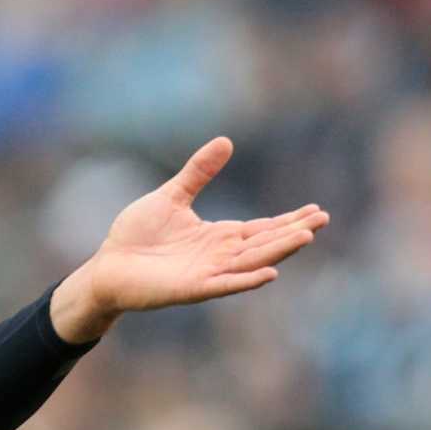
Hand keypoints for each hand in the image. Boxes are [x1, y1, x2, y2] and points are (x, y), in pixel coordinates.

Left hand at [50, 138, 327, 342]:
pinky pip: (225, 284)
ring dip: (279, 251)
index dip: (288, 220)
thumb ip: (198, 172)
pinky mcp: (191, 289)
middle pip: (264, 243)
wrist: (108, 265)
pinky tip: (270, 273)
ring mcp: (208, 274)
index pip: (262, 228)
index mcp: (218, 236)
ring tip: (306, 237)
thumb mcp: (172, 196)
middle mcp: (219, 256)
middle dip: (293, 232)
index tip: (316, 210)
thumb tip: (225, 141)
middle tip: (322, 219)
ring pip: (252, 261)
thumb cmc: (137, 234)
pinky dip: (247, 279)